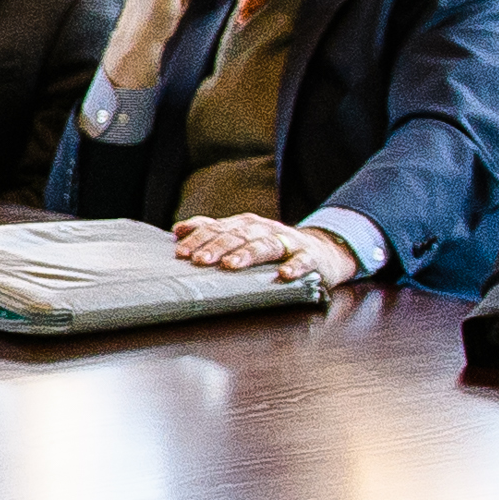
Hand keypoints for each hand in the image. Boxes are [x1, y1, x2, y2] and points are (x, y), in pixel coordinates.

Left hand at [172, 212, 350, 284]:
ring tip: (231, 265)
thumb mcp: (241, 236)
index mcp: (245, 224)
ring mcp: (288, 241)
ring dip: (247, 254)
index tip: (181, 253)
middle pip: (238, 235)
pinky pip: (303, 260)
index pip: (218, 228)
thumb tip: (178, 229)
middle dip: (217, 247)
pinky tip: (284, 275)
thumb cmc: (271, 246)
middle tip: (200, 261)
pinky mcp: (311, 255)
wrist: (321, 251)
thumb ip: (212, 232)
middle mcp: (264, 228)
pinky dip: (295, 266)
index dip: (199, 239)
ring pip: (265, 245)